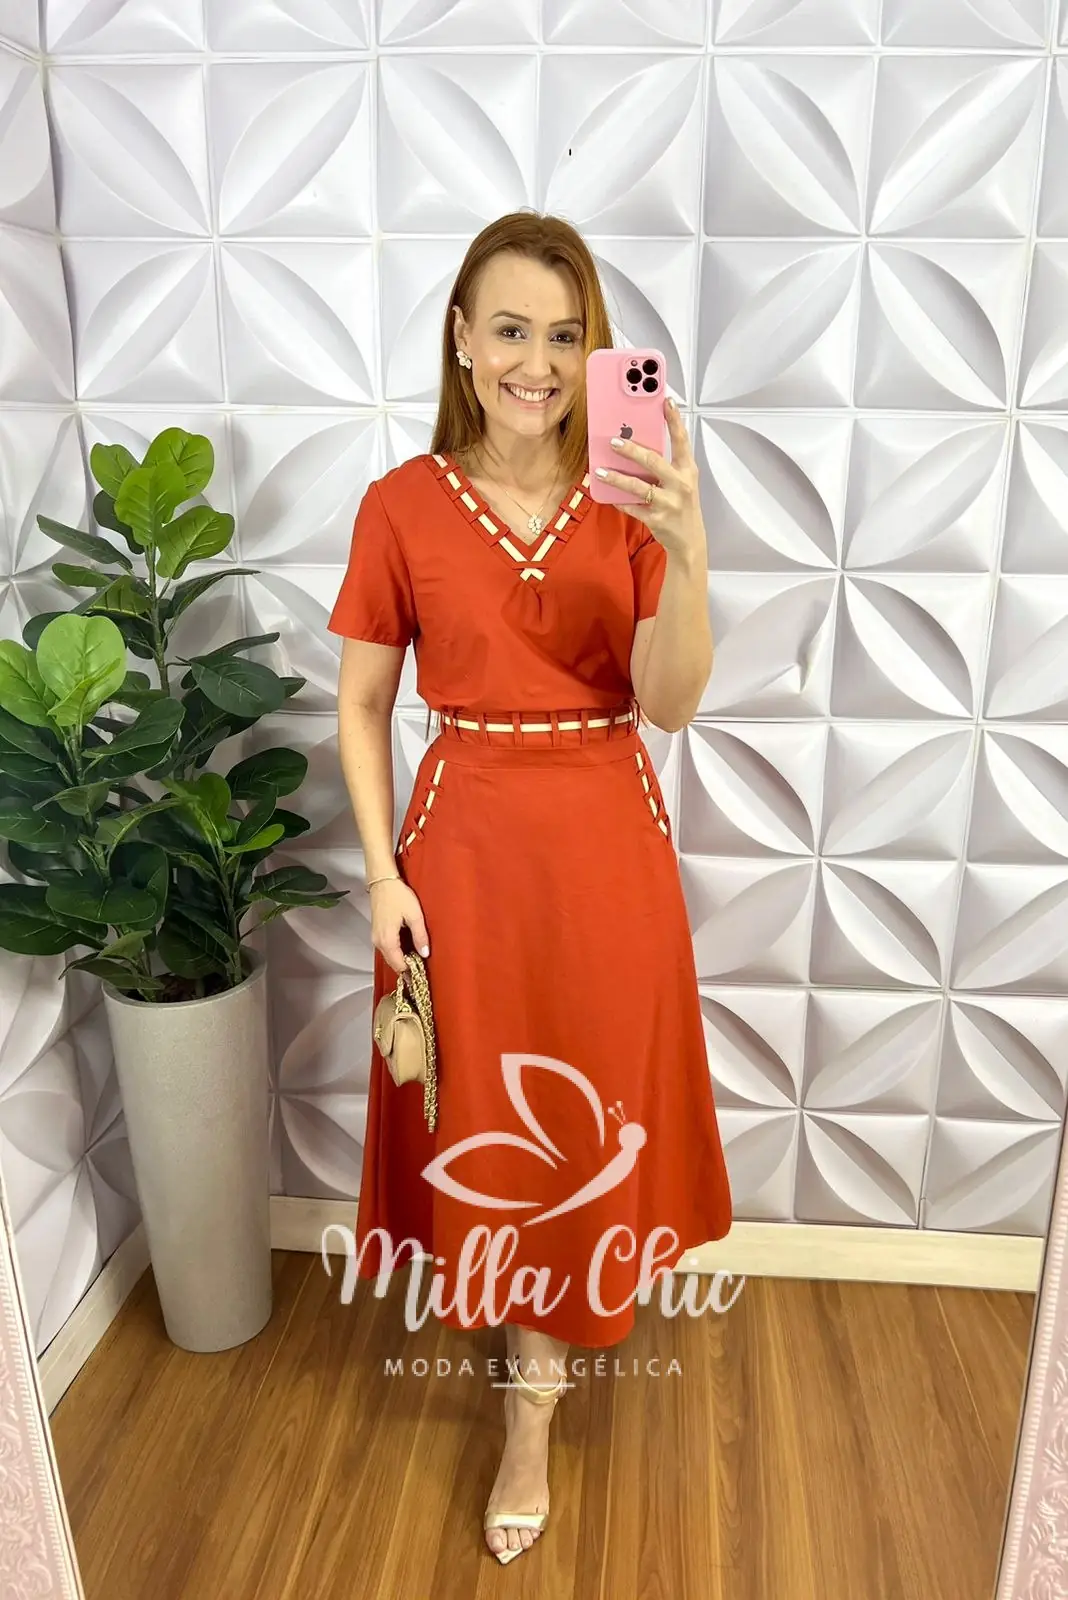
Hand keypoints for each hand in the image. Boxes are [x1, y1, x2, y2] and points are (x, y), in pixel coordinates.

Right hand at [369, 877, 429, 973]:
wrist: (382, 881)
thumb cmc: (398, 895)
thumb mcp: (414, 916)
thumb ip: (420, 936)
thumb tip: (425, 954)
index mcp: (388, 940)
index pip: (399, 965)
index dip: (410, 972)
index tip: (422, 975)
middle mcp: (378, 942)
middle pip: (392, 963)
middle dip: (405, 968)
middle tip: (421, 970)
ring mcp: (375, 937)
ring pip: (389, 956)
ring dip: (400, 960)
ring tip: (416, 961)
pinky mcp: (376, 931)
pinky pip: (386, 948)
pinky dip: (396, 952)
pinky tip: (407, 949)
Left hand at [594, 397, 704, 561]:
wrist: (689, 540)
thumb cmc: (683, 505)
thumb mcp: (682, 481)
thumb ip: (666, 464)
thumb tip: (639, 444)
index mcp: (688, 470)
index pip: (682, 441)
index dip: (674, 420)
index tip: (666, 401)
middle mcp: (680, 484)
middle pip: (653, 461)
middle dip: (631, 449)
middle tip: (613, 440)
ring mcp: (668, 503)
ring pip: (638, 487)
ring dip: (617, 478)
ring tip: (599, 471)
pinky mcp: (657, 519)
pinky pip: (632, 507)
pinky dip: (619, 501)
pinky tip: (607, 495)